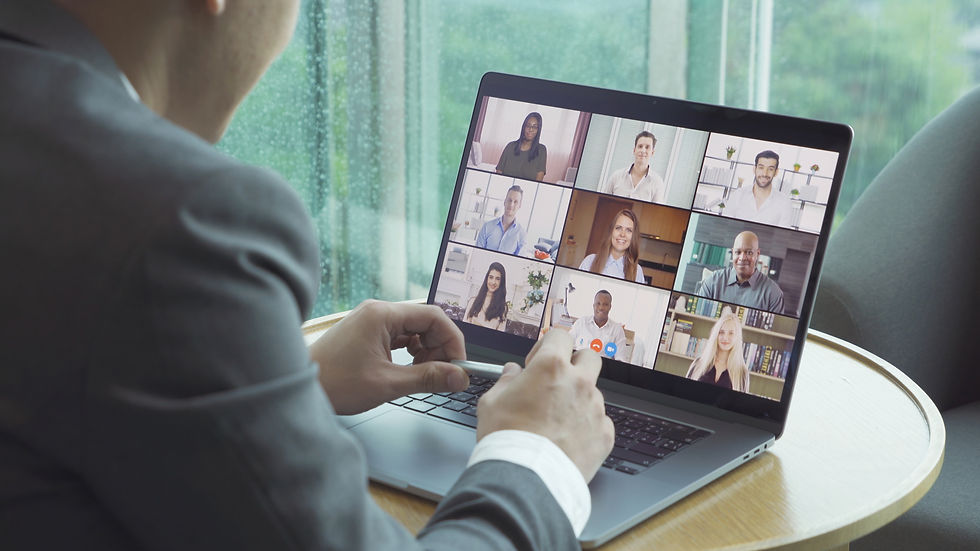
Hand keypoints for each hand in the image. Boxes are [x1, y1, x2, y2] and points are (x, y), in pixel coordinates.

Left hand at [310, 300, 468, 414]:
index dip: (452, 340)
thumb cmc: (334, 383)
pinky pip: (399, 336)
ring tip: (422, 374)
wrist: (298, 387)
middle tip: (441, 374)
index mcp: (382, 314)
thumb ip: (428, 378)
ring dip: (425, 351)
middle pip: (425, 321)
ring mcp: (371, 321)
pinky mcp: (366, 332)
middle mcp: (377, 311)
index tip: (459, 364)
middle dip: (439, 347)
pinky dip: (410, 351)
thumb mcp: (388, 383)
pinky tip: (408, 369)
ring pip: (413, 330)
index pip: (434, 316)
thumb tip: (458, 377)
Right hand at [476, 330, 613, 481]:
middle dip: (575, 364)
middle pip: (590, 357)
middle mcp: (579, 383)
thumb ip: (506, 381)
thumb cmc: (506, 440)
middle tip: (557, 382)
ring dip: (578, 400)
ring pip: (593, 393)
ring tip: (555, 423)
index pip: (560, 336)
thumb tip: (513, 373)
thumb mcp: (492, 403)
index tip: (537, 362)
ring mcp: (595, 408)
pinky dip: (586, 428)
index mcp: (551, 367)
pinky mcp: (605, 434)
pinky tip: (566, 441)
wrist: (526, 480)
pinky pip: (599, 422)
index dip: (547, 345)